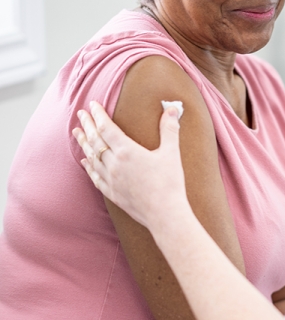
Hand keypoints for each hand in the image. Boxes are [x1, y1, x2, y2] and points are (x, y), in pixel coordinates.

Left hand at [73, 101, 190, 232]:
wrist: (164, 213)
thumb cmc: (170, 182)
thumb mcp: (171, 152)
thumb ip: (170, 129)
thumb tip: (173, 109)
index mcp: (128, 151)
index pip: (107, 128)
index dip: (99, 115)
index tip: (93, 105)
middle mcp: (114, 164)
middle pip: (95, 141)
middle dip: (87, 125)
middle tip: (80, 114)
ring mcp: (111, 179)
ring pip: (92, 158)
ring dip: (83, 143)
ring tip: (77, 133)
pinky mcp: (112, 193)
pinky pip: (94, 177)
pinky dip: (88, 166)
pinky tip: (85, 161)